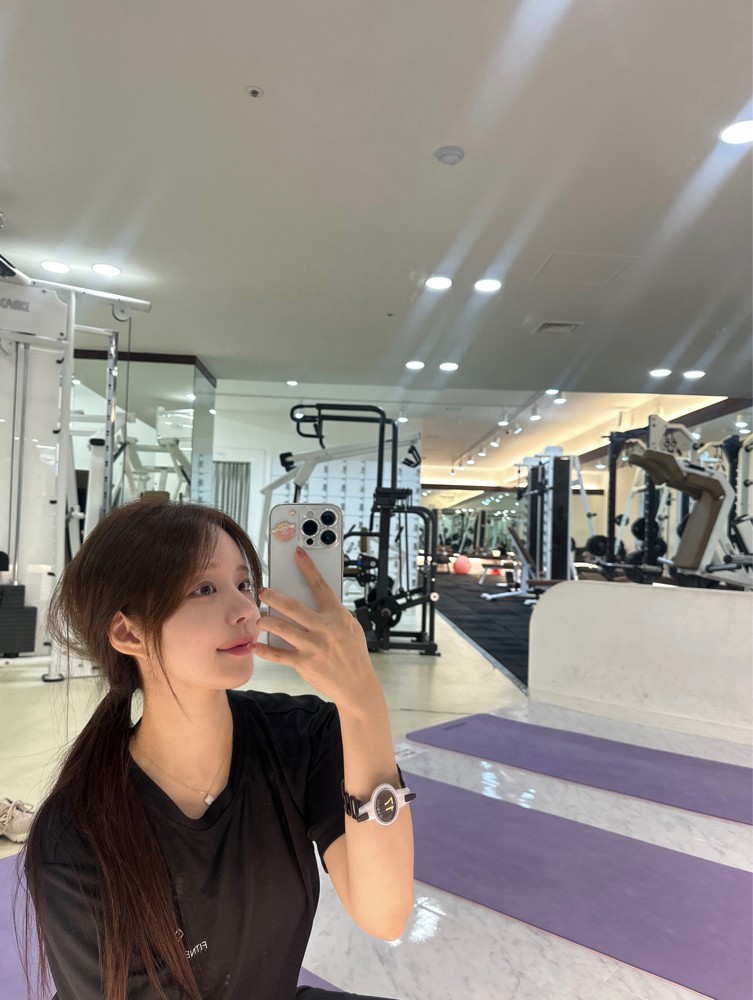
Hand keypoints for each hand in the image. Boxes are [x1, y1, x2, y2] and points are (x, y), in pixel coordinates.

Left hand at [256, 546, 377, 711]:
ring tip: (260, 620)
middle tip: (262, 591)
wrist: (357, 685)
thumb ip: (334, 614)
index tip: (297, 554)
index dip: (308, 568)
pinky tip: (256, 646)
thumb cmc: (354, 654)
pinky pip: (278, 654)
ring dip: (266, 622)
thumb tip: (314, 600)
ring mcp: (313, 646)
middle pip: (292, 606)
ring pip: (281, 628)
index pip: (320, 586)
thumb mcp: (351, 628)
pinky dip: (264, 649)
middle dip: (273, 596)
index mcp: (337, 616)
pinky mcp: (304, 664)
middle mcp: (324, 628)